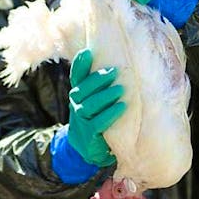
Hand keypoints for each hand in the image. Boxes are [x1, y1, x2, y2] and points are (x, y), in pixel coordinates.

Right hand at [67, 49, 125, 166]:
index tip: (88, 52)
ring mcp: (81, 120)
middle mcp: (76, 104)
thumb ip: (99, 84)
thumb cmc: (95, 115)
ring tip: (120, 89)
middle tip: (114, 72)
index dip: (80, 64)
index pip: (76, 76)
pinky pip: (99, 123)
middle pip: (83, 90)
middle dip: (98, 80)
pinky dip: (110, 114)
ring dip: (105, 96)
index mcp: (78, 93)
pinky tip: (122, 106)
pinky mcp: (90, 134)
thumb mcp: (93, 99)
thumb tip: (119, 61)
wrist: (86, 146)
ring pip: (89, 106)